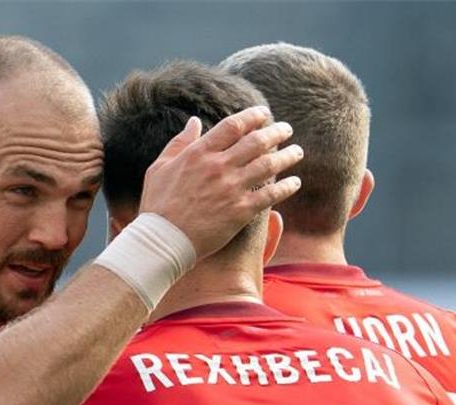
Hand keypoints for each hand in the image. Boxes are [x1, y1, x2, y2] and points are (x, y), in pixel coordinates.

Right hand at [138, 106, 302, 257]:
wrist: (163, 240)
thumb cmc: (157, 206)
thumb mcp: (160, 168)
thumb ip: (180, 143)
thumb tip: (194, 121)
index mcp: (199, 153)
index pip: (233, 126)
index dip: (252, 116)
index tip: (264, 113)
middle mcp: (218, 166)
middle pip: (256, 141)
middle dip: (276, 132)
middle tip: (287, 129)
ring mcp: (231, 188)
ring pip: (268, 165)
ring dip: (287, 156)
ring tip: (297, 152)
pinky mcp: (240, 211)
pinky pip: (270, 195)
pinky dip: (286, 187)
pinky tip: (295, 182)